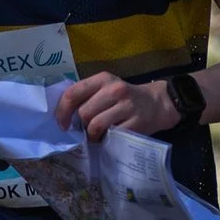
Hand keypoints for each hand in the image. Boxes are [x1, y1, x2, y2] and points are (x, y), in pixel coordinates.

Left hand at [55, 72, 181, 141]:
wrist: (157, 104)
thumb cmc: (124, 98)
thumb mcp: (106, 88)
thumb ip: (86, 96)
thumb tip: (62, 114)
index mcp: (103, 79)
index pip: (73, 93)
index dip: (62, 111)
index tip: (62, 124)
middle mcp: (115, 90)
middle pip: (84, 113)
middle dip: (81, 125)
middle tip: (86, 129)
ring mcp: (127, 106)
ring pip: (95, 125)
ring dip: (91, 135)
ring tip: (96, 136)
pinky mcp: (135, 123)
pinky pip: (111, 135)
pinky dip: (105, 140)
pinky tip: (109, 137)